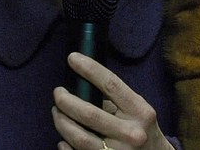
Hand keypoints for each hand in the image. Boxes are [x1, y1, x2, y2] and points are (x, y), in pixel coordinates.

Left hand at [52, 52, 173, 149]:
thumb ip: (115, 99)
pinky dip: (65, 146)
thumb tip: (82, 85)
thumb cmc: (142, 129)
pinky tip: (64, 139)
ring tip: (57, 113)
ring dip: (61, 122)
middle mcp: (131, 133)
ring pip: (79, 137)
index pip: (111, 84)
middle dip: (66, 101)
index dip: (90, 69)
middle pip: (89, 114)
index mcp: (139, 111)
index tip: (73, 59)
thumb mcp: (138, 110)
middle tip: (58, 93)